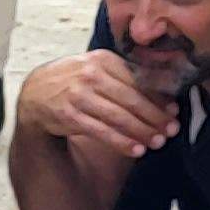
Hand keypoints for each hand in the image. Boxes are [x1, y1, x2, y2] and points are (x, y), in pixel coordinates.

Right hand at [21, 51, 179, 162]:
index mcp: (102, 60)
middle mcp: (90, 74)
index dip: (158, 97)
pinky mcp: (70, 115)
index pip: (137, 80)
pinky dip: (122, 142)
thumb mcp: (96, 68)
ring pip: (119, 117)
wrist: (35, 93)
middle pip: (131, 99)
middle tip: (172, 129)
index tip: (174, 110)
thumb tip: (162, 95)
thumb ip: (124, 77)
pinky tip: (137, 149)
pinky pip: (102, 131)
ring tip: (158, 142)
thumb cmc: (74, 81)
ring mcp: (78, 95)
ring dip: (142, 131)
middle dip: (155, 116)